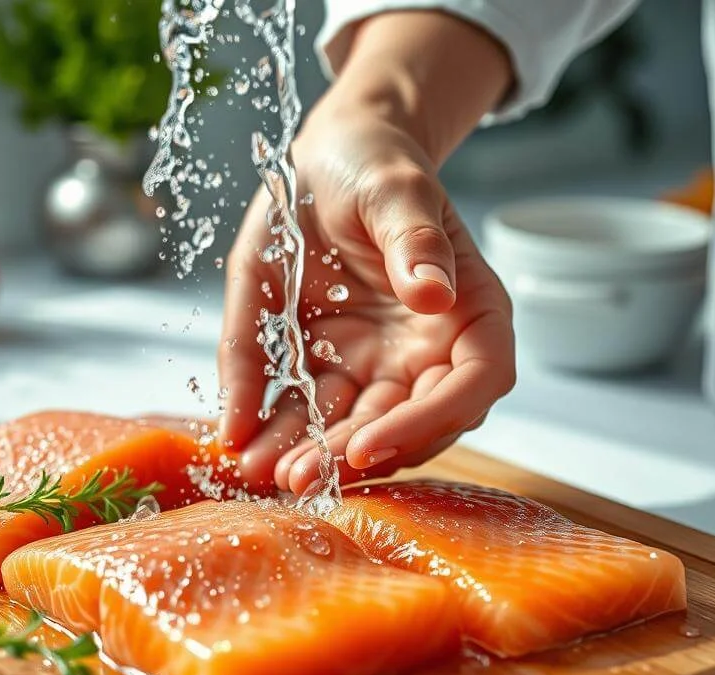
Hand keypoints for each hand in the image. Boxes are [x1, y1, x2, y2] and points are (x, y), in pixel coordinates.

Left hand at [218, 12, 515, 494]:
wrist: (332, 159)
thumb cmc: (376, 165)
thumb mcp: (394, 189)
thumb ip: (415, 239)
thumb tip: (437, 298)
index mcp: (468, 311)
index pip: (470, 384)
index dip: (426, 424)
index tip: (370, 444)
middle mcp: (428, 349)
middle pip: (404, 421)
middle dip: (351, 453)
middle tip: (297, 475)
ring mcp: (377, 361)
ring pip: (352, 424)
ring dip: (311, 453)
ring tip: (262, 471)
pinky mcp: (328, 361)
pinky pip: (306, 402)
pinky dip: (276, 425)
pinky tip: (244, 443)